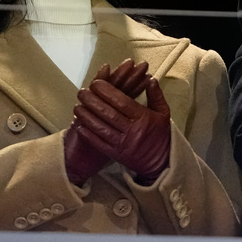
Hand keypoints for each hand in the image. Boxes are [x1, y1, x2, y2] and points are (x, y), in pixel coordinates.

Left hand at [64, 60, 152, 184]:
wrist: (161, 162)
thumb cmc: (160, 135)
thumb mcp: (163, 113)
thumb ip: (156, 95)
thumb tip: (151, 79)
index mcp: (143, 118)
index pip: (122, 102)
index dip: (108, 92)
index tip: (96, 83)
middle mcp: (132, 130)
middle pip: (108, 114)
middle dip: (93, 101)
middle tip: (82, 92)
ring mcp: (122, 143)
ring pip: (101, 128)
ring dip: (87, 117)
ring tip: (77, 106)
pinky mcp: (116, 154)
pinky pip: (100, 143)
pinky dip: (88, 135)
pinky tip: (79, 126)